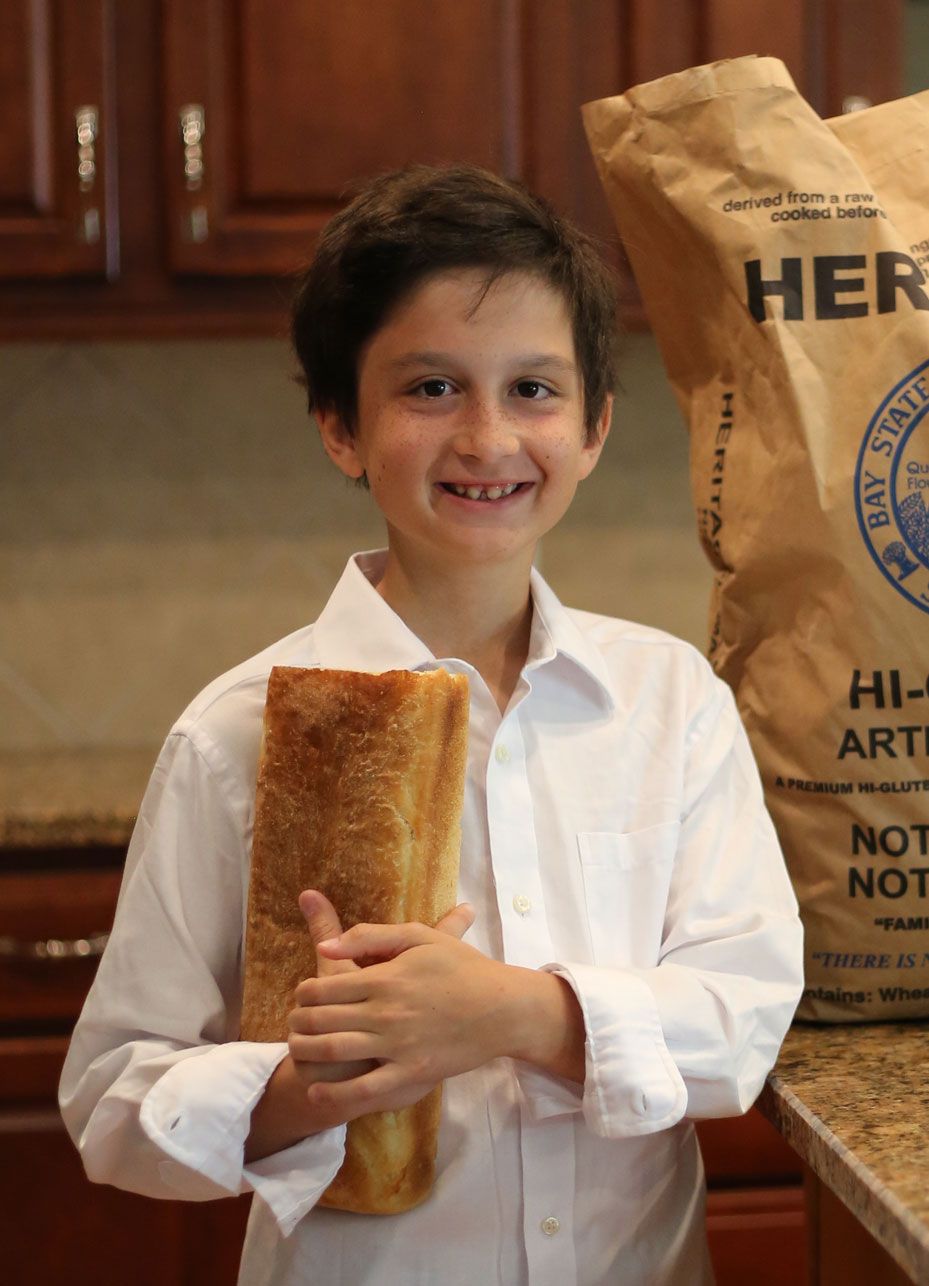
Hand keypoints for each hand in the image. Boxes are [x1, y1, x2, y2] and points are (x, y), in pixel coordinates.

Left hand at [287, 908, 532, 1125]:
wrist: (502, 1008)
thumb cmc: (462, 968)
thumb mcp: (419, 936)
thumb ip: (370, 936)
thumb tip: (324, 946)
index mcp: (384, 978)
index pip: (323, 987)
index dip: (303, 993)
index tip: (301, 996)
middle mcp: (385, 1013)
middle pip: (322, 1020)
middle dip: (298, 1023)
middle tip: (292, 1025)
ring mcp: (397, 1046)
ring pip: (334, 1051)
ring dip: (305, 1052)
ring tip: (297, 1051)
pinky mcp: (411, 1075)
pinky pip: (364, 1090)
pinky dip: (334, 1094)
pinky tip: (316, 1092)